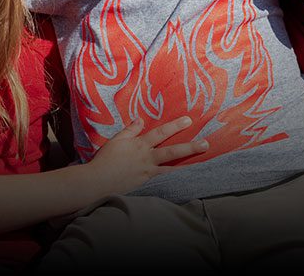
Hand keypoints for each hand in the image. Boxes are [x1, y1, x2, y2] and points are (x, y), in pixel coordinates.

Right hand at [83, 117, 208, 194]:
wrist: (97, 181)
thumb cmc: (104, 160)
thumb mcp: (116, 140)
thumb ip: (130, 130)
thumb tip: (140, 119)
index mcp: (139, 145)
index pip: (160, 133)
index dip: (175, 126)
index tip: (188, 120)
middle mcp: (147, 158)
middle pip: (172, 151)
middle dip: (190, 147)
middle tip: (206, 143)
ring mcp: (148, 173)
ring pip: (172, 169)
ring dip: (188, 166)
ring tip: (203, 165)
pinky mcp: (146, 185)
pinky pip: (164, 182)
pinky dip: (175, 182)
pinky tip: (186, 183)